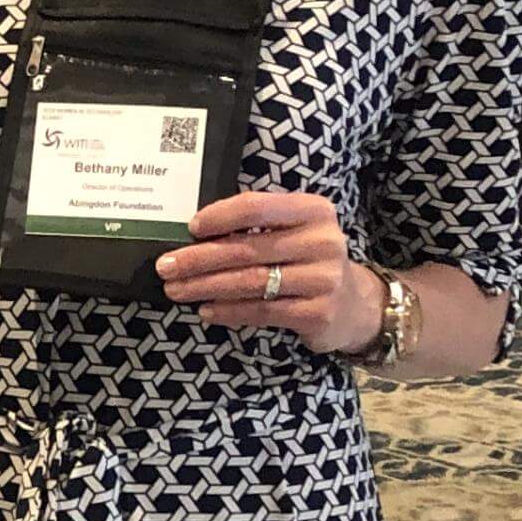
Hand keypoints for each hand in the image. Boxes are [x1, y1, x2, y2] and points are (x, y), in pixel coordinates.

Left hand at [157, 189, 382, 356]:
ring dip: (205, 287)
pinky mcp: (318, 313)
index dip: (219, 217)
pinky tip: (206, 310)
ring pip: (250, 282)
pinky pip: (262, 311)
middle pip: (247, 249)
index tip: (190, 228)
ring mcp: (323, 279)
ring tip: (176, 290)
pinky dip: (229, 311)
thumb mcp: (292, 232)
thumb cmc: (306, 259)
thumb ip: (255, 228)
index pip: (257, 208)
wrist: (355, 304)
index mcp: (313, 211)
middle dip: (199, 259)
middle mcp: (322, 242)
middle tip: (166, 267)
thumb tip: (192, 235)